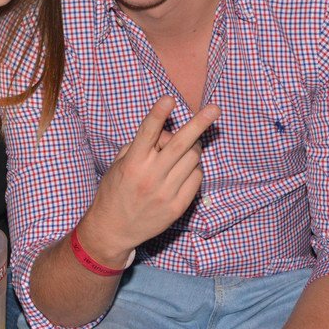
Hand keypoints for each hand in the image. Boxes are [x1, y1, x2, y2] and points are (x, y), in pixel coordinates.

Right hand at [80, 96, 219, 264]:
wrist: (113, 229)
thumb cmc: (116, 190)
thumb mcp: (120, 163)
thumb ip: (142, 145)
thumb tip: (168, 132)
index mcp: (133, 164)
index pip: (147, 133)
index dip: (159, 114)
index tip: (169, 98)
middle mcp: (150, 177)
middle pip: (180, 144)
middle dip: (199, 123)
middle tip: (214, 108)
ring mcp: (166, 193)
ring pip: (193, 159)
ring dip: (193, 147)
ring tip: (184, 149)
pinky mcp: (177, 207)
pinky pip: (197, 178)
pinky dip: (194, 168)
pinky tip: (184, 169)